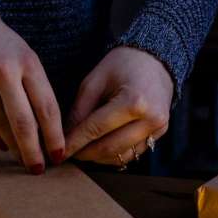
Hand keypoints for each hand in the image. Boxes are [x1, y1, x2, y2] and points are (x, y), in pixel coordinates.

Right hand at [0, 1, 64, 172]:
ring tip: (23, 159)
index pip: (46, 106)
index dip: (55, 135)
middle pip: (23, 122)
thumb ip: (35, 87)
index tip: (60, 154)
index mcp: (27, 62)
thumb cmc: (0, 43)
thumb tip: (47, 128)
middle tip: (39, 169)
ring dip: (14, 147)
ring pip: (0, 125)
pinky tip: (3, 145)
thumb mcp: (24, 55)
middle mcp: (4, 72)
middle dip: (33, 151)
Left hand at [63, 46, 172, 164]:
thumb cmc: (121, 65)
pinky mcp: (160, 134)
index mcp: (134, 101)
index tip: (58, 152)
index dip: (74, 143)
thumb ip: (79, 111)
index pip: (96, 129)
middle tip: (66, 153)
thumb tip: (64, 138)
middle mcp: (150, 118)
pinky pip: (132, 153)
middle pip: (109, 148)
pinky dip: (112, 155)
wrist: (153, 60)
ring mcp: (158, 129)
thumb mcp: (93, 82)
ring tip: (81, 150)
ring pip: (121, 156)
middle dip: (84, 154)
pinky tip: (98, 148)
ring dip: (97, 158)